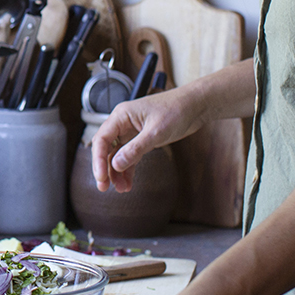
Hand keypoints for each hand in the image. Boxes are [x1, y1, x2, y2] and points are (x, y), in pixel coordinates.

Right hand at [90, 87, 204, 192]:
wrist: (196, 106)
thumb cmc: (177, 110)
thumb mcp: (156, 132)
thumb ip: (136, 148)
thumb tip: (116, 165)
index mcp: (121, 116)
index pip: (102, 139)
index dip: (98, 159)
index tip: (101, 177)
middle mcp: (123, 123)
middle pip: (105, 148)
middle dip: (103, 168)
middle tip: (103, 187)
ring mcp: (132, 132)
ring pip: (116, 154)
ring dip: (116, 172)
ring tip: (120, 189)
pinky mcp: (142, 139)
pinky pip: (129, 156)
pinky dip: (128, 169)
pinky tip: (128, 183)